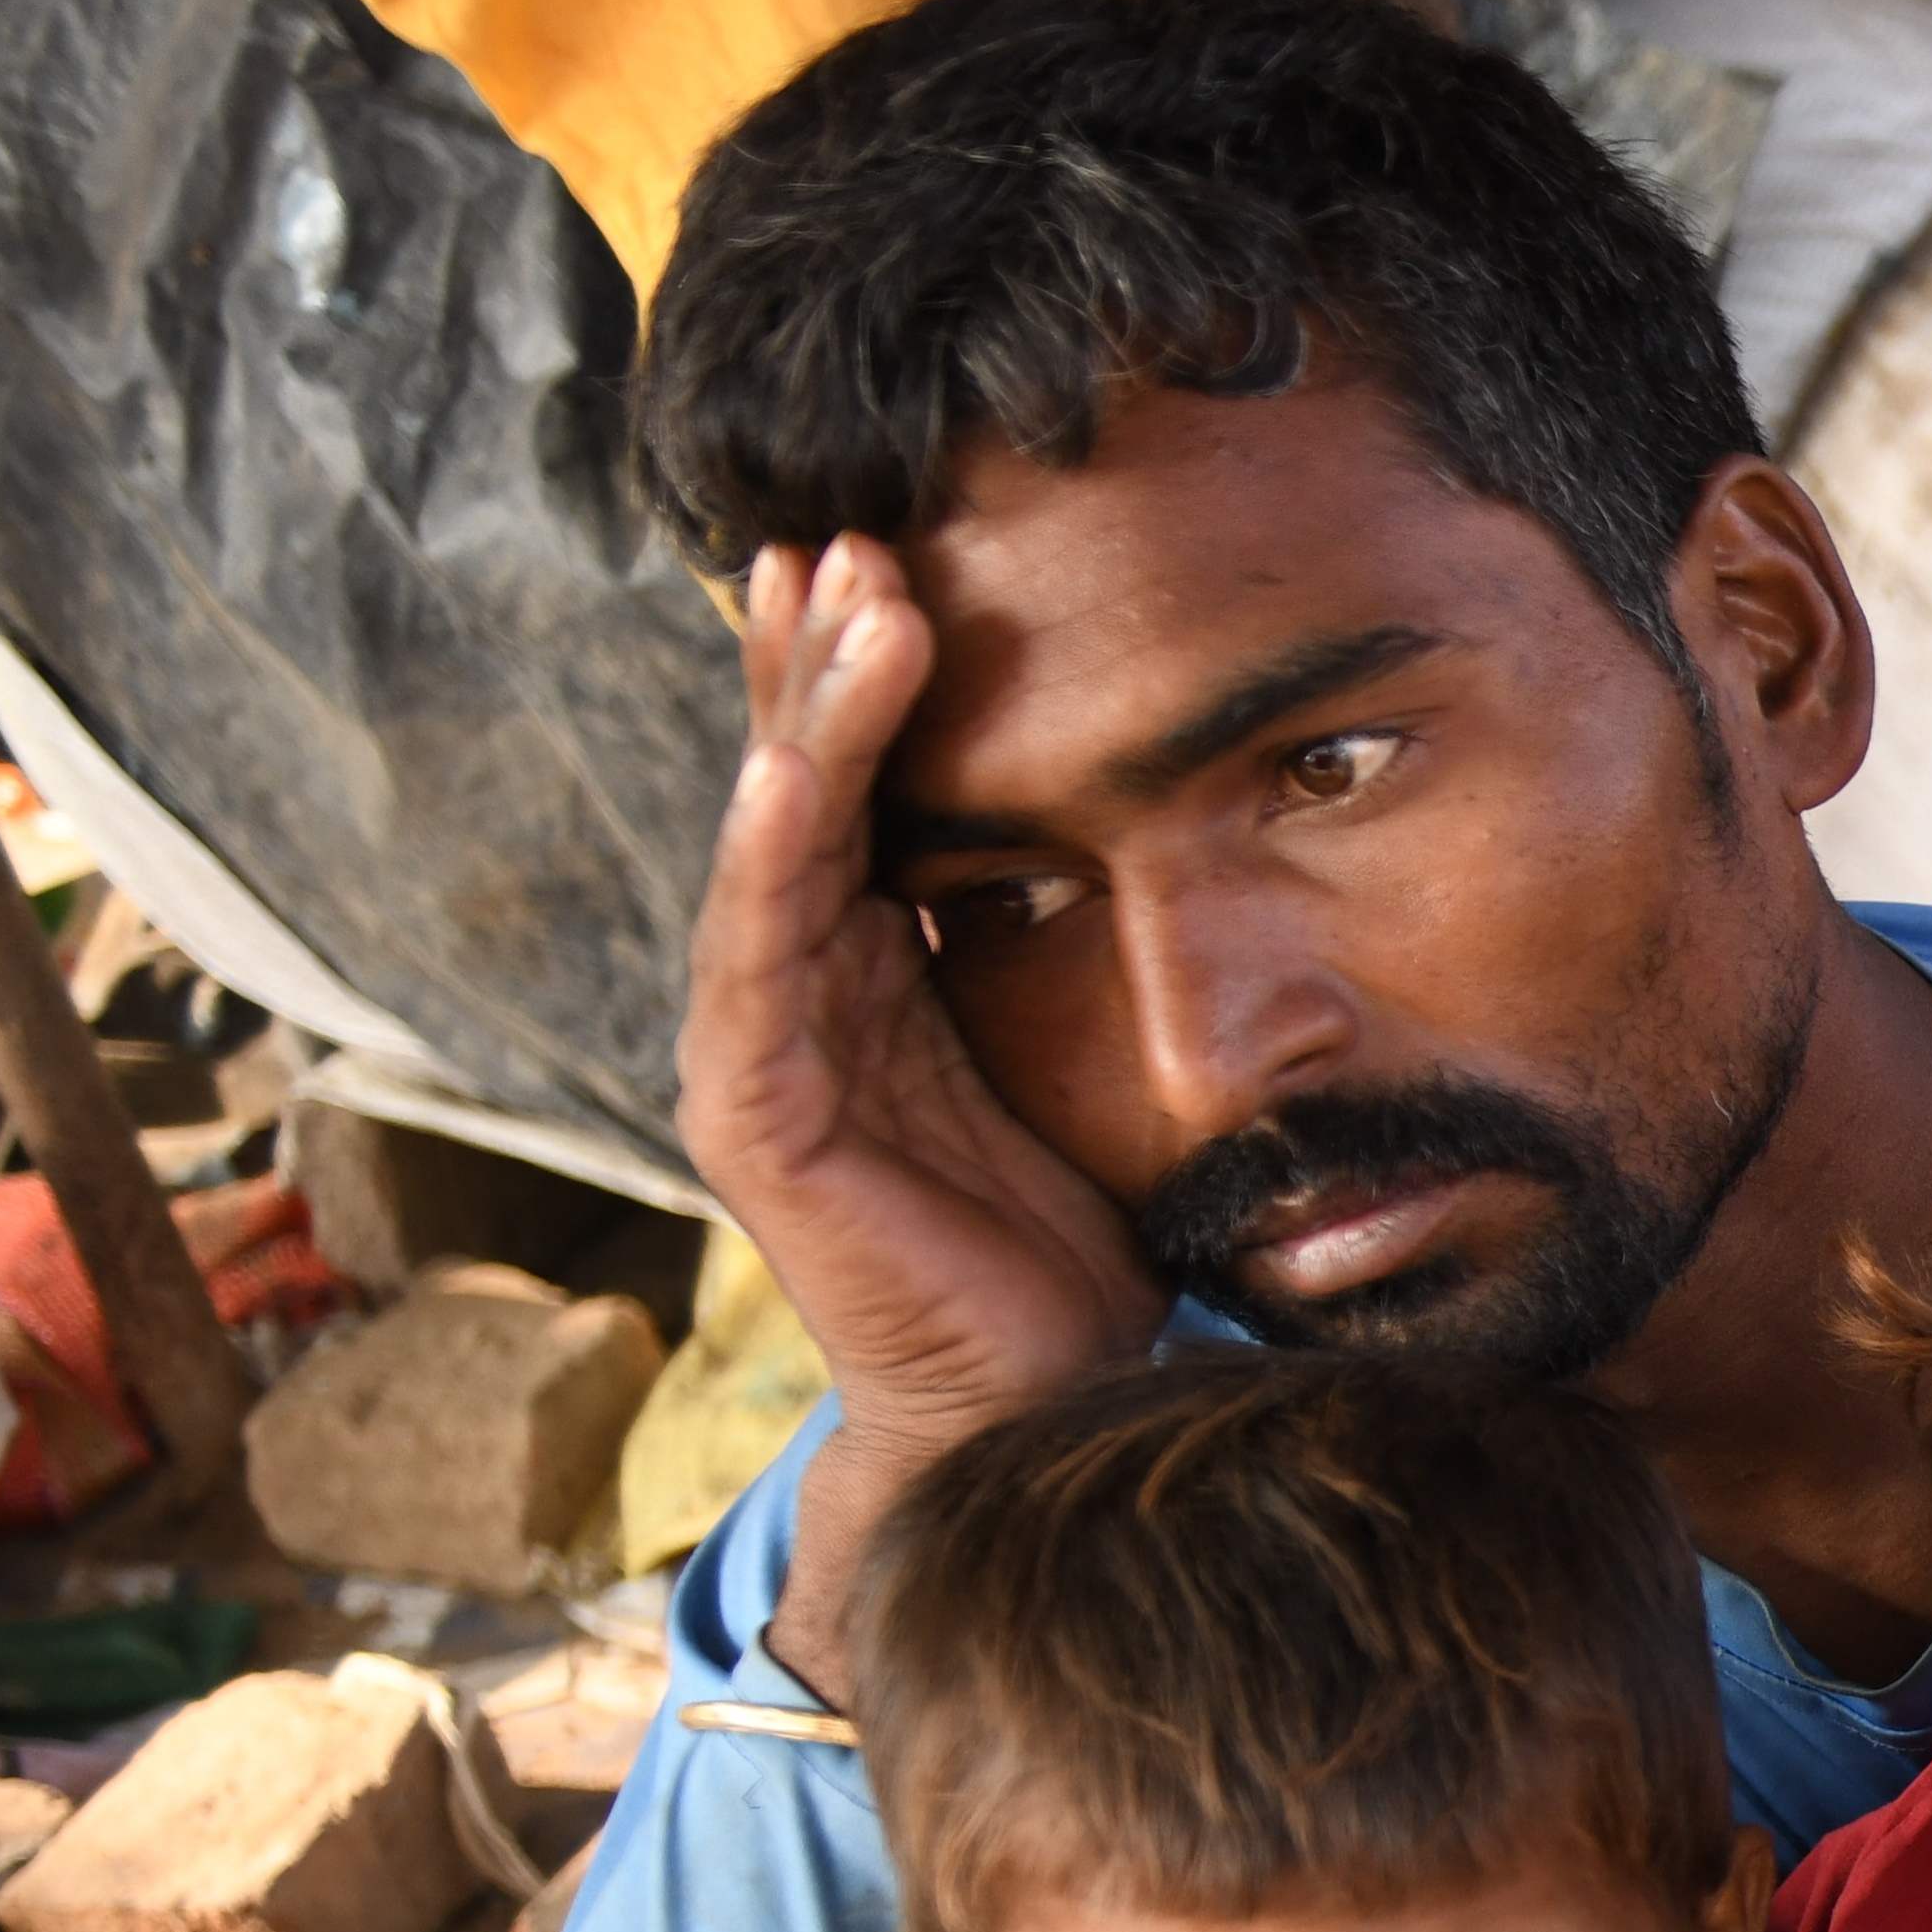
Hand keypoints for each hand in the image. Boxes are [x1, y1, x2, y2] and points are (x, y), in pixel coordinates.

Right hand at [679, 535, 1163, 1681]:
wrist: (1059, 1400)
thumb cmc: (1080, 1239)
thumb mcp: (1089, 1056)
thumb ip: (1079, 945)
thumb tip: (1170, 822)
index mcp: (872, 970)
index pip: (859, 790)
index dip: (864, 677)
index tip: (894, 553)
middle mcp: (800, 992)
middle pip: (796, 788)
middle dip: (812, 660)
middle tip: (843, 530)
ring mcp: (764, 1050)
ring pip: (773, 847)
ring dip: (802, 721)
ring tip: (830, 601)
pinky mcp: (762, 1119)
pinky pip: (760, 966)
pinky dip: (769, 862)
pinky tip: (787, 775)